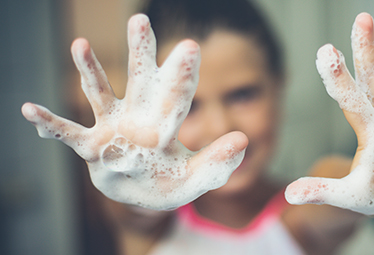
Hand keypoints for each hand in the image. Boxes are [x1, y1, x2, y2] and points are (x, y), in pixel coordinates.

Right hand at [21, 14, 247, 209]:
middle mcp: (139, 118)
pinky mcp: (92, 147)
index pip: (177, 95)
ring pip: (101, 94)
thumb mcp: (197, 178)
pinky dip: (50, 123)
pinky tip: (29, 109)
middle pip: (140, 80)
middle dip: (140, 52)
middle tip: (140, 20)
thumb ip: (218, 161)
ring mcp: (113, 129)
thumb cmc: (171, 183)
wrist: (143, 196)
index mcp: (167, 124)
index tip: (190, 46)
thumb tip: (244, 139)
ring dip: (90, 71)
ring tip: (80, 44)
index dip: (182, 73)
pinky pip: (68, 134)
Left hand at [285, 13, 373, 214]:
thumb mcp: (343, 195)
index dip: (338, 77)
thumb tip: (290, 194)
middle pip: (373, 76)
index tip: (325, 51)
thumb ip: (321, 190)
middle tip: (362, 19)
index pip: (349, 98)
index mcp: (365, 128)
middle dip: (368, 49)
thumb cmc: (363, 192)